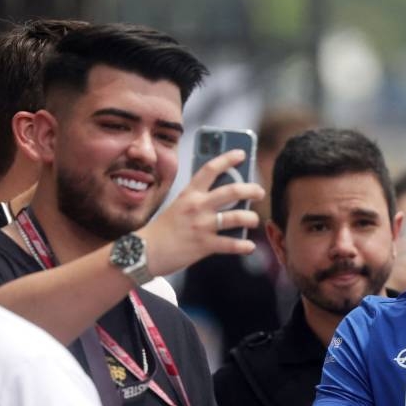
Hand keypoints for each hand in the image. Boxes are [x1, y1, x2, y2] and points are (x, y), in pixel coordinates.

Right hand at [139, 149, 264, 276]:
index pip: (210, 169)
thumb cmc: (166, 228)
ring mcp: (201, 225)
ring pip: (236, 217)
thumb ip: (199, 199)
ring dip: (251, 218)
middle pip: (231, 191)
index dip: (227, 159)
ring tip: (254, 220)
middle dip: (251, 190)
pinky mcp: (204, 245)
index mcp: (189, 193)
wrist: (145, 251)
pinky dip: (244, 246)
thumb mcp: (180, 206)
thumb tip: (228, 196)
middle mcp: (197, 206)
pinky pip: (231, 244)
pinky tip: (249, 246)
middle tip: (260, 192)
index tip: (242, 154)